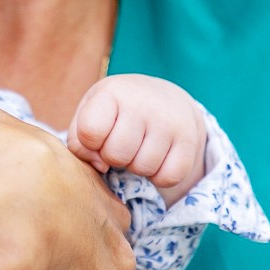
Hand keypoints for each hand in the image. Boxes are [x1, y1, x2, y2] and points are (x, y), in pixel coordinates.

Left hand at [67, 74, 206, 204]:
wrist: (163, 97)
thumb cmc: (116, 110)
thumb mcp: (90, 113)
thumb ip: (80, 141)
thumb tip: (100, 165)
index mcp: (112, 92)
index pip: (90, 131)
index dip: (91, 142)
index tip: (99, 133)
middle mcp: (143, 102)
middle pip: (117, 155)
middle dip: (114, 157)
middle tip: (121, 143)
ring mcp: (169, 121)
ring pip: (143, 168)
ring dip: (136, 166)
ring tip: (138, 147)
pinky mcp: (189, 139)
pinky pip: (169, 177)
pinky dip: (160, 176)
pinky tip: (157, 158)